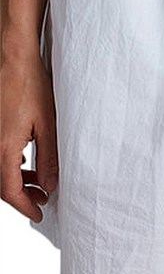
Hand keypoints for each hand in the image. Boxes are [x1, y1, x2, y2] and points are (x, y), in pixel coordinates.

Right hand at [1, 55, 57, 221]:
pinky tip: (24, 160)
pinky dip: (10, 163)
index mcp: (3, 148)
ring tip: (38, 182)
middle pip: (1, 185)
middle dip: (22, 195)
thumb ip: (49, 158)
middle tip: (42, 200)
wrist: (13, 58)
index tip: (39, 214)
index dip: (25, 206)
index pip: (10, 191)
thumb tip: (50, 185)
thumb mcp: (48, 124)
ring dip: (16, 179)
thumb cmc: (31, 85)